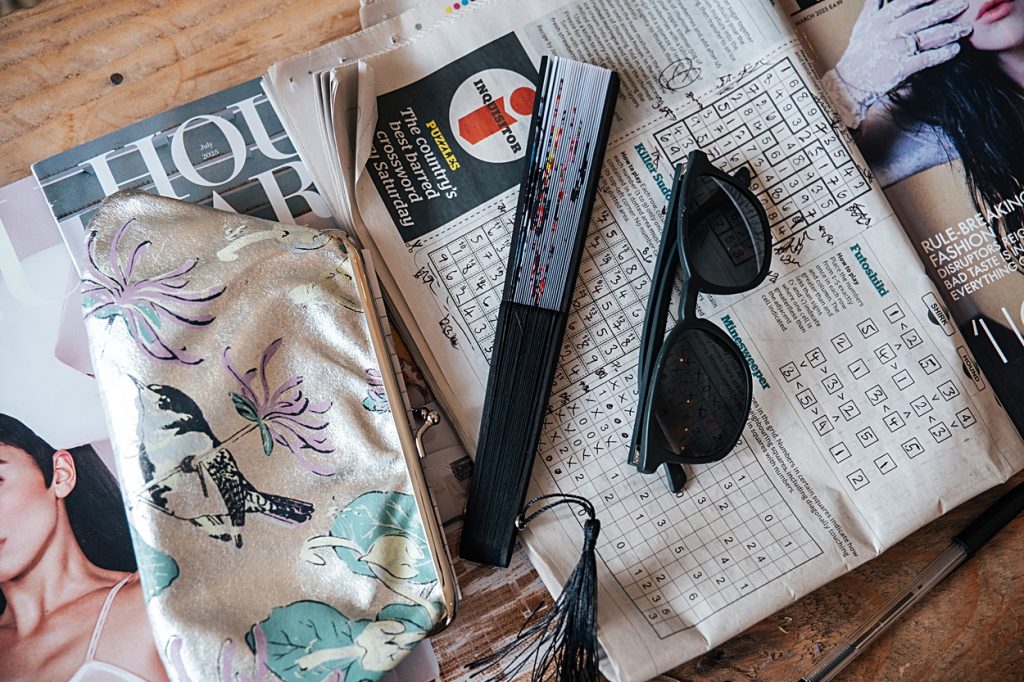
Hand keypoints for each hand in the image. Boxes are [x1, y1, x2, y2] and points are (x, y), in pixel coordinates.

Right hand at [823, 0, 971, 127]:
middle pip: (923, 17)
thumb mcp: (862, 26)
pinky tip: (954, 50)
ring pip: (927, 37)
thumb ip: (873, 7)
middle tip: (963, 5)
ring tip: (965, 29)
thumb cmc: (858, 53)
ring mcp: (896, 51)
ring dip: (949, 32)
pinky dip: (942, 54)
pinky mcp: (900, 69)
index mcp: (881, 20)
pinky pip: (926, 59)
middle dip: (945, 10)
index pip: (907, 3)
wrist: (848, 83)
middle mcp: (890, 33)